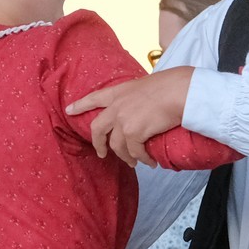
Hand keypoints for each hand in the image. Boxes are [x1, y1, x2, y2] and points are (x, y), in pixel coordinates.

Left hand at [65, 67, 193, 166]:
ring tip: (134, 162)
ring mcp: (123, 121)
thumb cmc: (171, 85)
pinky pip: (135, 152)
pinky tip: (149, 163)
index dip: (80, 105)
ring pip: (116, 147)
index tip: (69, 111)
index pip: (94, 98)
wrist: (179, 91)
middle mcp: (116, 107)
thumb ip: (136, 97)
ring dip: (126, 157)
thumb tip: (143, 107)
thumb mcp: (145, 85)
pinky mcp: (133, 133)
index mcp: (118, 92)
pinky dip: (142, 160)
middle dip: (98, 144)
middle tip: (101, 153)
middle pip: (97, 129)